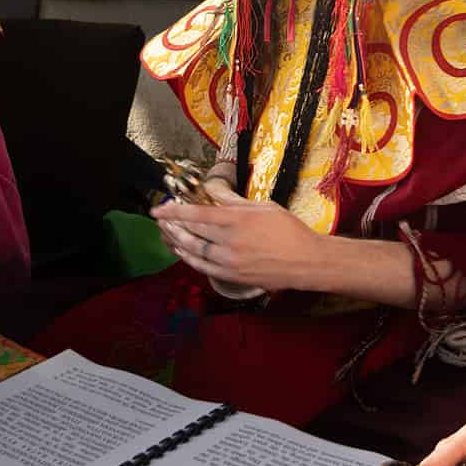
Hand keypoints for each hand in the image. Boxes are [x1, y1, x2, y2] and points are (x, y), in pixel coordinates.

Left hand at [154, 177, 327, 293]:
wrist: (306, 261)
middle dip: (172, 225)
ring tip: (165, 234)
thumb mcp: (263, 207)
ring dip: (176, 241)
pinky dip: (188, 258)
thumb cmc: (289, 230)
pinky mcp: (232, 275)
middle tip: (160, 220)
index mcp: (238, 219)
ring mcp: (230, 260)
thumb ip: (234, 200)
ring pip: (194, 250)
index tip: (159, 209)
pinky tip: (181, 252)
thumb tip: (213, 190)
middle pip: (192, 232)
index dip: (174, 211)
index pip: (197, 213)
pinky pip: (203, 266)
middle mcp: (230, 240)